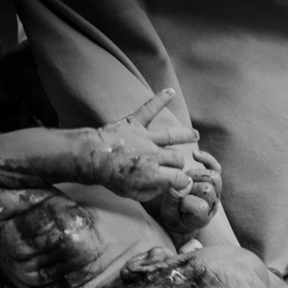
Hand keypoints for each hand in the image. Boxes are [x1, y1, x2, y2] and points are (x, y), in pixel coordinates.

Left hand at [94, 89, 200, 203]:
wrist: (92, 159)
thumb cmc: (110, 178)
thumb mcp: (132, 194)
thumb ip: (151, 193)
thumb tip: (164, 188)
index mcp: (153, 174)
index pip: (179, 178)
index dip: (183, 182)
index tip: (182, 182)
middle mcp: (153, 155)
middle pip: (177, 158)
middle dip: (179, 163)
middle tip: (176, 163)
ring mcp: (145, 137)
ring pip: (172, 135)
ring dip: (185, 135)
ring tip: (195, 135)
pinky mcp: (135, 123)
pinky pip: (150, 109)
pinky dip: (160, 99)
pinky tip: (171, 92)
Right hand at [156, 149, 222, 239]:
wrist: (180, 217)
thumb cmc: (172, 216)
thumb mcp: (168, 213)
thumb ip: (174, 199)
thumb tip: (181, 184)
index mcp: (202, 218)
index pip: (200, 206)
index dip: (187, 201)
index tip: (178, 203)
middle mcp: (212, 205)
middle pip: (208, 188)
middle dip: (190, 185)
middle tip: (179, 189)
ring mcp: (215, 193)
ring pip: (214, 177)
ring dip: (196, 174)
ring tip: (184, 178)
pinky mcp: (213, 182)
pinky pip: (216, 167)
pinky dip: (207, 159)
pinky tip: (194, 155)